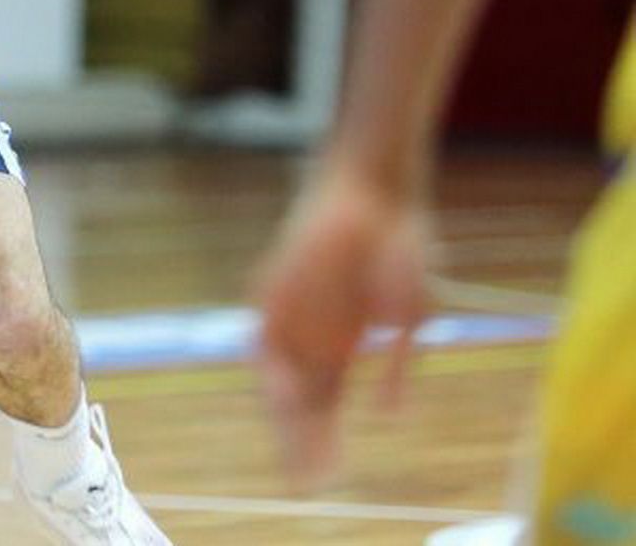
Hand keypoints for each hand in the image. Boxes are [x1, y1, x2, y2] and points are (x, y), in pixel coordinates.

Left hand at [254, 178, 432, 487]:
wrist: (377, 194)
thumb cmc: (401, 249)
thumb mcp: (411, 316)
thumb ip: (397, 365)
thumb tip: (391, 413)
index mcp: (341, 345)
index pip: (327, 403)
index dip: (326, 438)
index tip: (328, 475)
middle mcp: (311, 335)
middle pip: (302, 398)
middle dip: (303, 439)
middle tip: (305, 480)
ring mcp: (290, 313)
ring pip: (279, 375)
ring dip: (284, 413)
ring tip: (293, 451)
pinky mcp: (273, 288)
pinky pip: (265, 336)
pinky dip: (273, 367)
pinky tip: (286, 396)